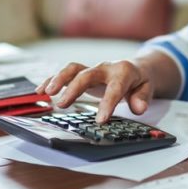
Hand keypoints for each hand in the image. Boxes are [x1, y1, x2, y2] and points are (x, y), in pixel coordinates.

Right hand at [36, 60, 153, 122]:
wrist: (135, 68)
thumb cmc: (139, 81)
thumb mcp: (147, 89)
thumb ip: (142, 98)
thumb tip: (138, 108)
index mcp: (123, 72)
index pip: (114, 88)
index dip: (107, 104)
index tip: (100, 120)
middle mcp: (104, 68)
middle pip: (87, 75)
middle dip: (74, 89)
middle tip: (63, 104)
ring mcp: (92, 69)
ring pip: (73, 69)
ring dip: (58, 80)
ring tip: (46, 94)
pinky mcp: (82, 73)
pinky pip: (65, 74)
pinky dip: (52, 80)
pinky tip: (40, 91)